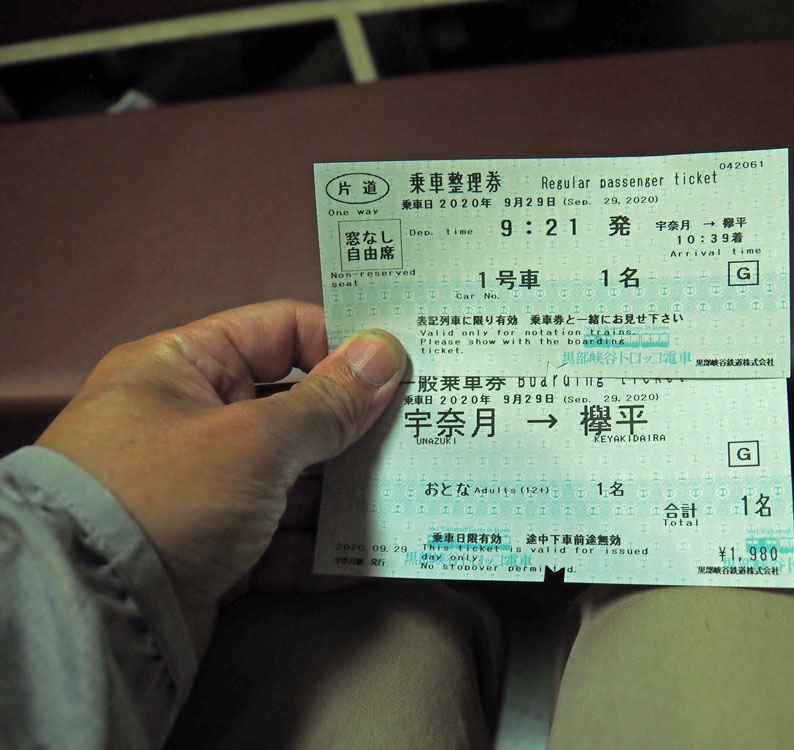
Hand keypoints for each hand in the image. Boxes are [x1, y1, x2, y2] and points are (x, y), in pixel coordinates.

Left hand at [36, 300, 405, 655]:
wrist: (91, 616)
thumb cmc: (168, 496)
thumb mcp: (256, 439)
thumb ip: (329, 401)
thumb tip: (386, 352)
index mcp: (185, 367)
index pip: (279, 331)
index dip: (341, 345)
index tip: (402, 368)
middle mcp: (192, 421)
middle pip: (295, 410)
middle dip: (353, 428)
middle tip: (418, 435)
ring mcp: (204, 489)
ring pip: (293, 479)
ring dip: (341, 495)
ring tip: (401, 499)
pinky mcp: (213, 549)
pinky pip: (278, 538)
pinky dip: (314, 550)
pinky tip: (357, 560)